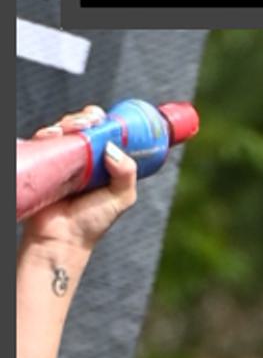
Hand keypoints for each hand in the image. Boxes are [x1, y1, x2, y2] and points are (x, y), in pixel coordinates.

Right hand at [21, 106, 137, 252]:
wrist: (63, 238)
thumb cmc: (93, 221)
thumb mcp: (122, 198)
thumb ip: (127, 173)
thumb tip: (113, 147)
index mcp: (102, 163)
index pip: (103, 133)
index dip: (104, 123)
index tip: (106, 120)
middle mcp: (81, 158)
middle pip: (82, 126)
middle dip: (86, 118)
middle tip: (91, 122)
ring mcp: (60, 159)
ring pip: (63, 129)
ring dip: (70, 122)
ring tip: (76, 128)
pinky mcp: (42, 163)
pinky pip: (43, 141)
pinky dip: (48, 133)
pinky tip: (54, 135)